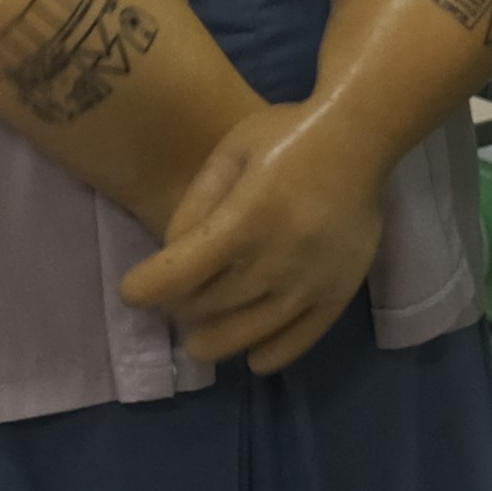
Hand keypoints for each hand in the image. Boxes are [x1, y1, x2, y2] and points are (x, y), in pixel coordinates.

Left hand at [117, 101, 387, 372]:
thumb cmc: (286, 136)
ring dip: (214, 341)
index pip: (180, 273)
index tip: (132, 292)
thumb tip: (172, 257)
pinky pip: (298, 341)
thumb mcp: (229, 153)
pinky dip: (269, 355)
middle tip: (172, 300)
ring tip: (199, 341)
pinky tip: (251, 354)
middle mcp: (278, 259)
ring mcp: (311, 283)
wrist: (359, 137)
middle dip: (179, 307)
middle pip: (209, 304)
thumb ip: (195, 204)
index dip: (146, 288)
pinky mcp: (339, 295)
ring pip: (247, 332)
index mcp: (246, 217)